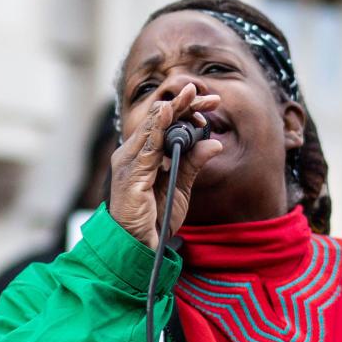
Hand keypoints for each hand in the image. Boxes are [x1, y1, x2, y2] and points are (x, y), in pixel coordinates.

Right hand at [109, 83, 222, 248]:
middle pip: (158, 119)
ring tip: (191, 94)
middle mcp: (131, 154)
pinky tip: (168, 114)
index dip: (186, 110)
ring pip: (152, 126)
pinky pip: (145, 146)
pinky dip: (157, 127)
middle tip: (208, 95)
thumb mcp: (180, 187)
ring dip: (175, 109)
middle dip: (184, 104)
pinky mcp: (129, 175)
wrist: (137, 246)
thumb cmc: (154, 219)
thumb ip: (193, 163)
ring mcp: (128, 163)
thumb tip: (214, 142)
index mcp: (141, 155)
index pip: (164, 123)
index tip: (209, 103)